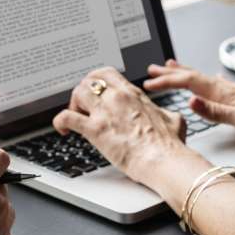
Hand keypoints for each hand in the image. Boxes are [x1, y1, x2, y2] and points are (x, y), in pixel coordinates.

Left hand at [53, 67, 187, 184]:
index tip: (96, 92)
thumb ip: (167, 114)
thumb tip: (171, 117)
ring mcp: (105, 112)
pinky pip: (67, 117)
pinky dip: (60, 122)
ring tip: (77, 117)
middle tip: (84, 105)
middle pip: (89, 80)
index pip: (108, 74)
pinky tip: (62, 129)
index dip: (97, 81)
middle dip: (83, 91)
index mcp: (133, 94)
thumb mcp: (174, 120)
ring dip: (73, 104)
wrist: (163, 160)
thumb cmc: (169, 145)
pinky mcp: (95, 129)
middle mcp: (117, 97)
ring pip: (77, 93)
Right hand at [144, 60, 234, 141]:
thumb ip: (216, 111)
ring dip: (186, 74)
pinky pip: (217, 84)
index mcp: (225, 93)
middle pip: (194, 76)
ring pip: (204, 78)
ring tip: (173, 67)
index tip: (150, 83)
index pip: (189, 84)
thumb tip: (190, 100)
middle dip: (172, 73)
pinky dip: (205, 80)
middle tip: (153, 69)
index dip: (168, 82)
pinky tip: (211, 80)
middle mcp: (229, 88)